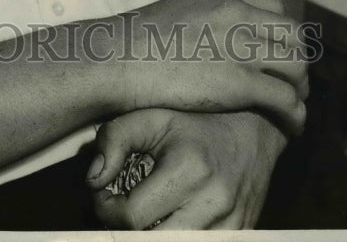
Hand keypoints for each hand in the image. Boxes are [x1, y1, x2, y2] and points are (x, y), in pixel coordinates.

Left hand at [87, 108, 288, 228]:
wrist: (253, 131)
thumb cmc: (194, 123)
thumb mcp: (152, 117)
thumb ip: (115, 139)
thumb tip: (93, 178)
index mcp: (188, 169)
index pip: (131, 216)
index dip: (105, 209)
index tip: (102, 195)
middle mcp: (213, 203)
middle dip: (124, 231)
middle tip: (117, 212)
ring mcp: (231, 226)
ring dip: (149, 237)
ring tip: (140, 219)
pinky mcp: (240, 236)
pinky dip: (176, 239)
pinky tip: (165, 224)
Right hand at [124, 0, 307, 134]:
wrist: (117, 58)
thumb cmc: (135, 41)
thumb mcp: (175, 8)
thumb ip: (200, 13)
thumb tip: (204, 27)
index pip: (273, 5)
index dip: (277, 32)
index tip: (272, 52)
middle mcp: (236, 12)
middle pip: (292, 32)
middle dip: (294, 57)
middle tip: (288, 80)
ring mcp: (239, 45)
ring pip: (297, 65)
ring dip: (298, 86)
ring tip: (291, 104)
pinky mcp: (239, 82)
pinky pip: (286, 99)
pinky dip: (294, 114)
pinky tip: (290, 125)